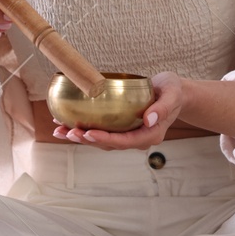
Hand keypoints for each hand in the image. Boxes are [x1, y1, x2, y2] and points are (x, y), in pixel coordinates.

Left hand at [53, 70, 187, 149]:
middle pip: (109, 144)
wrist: (175, 92)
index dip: (105, 139)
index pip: (125, 141)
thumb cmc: (174, 91)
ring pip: (102, 140)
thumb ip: (163, 107)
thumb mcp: (172, 94)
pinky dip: (84, 128)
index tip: (89, 133)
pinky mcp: (121, 128)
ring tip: (60, 131)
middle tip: (67, 132)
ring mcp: (128, 135)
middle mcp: (137, 138)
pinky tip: (66, 123)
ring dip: (80, 137)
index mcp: (150, 134)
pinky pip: (101, 131)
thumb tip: (150, 119)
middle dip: (87, 140)